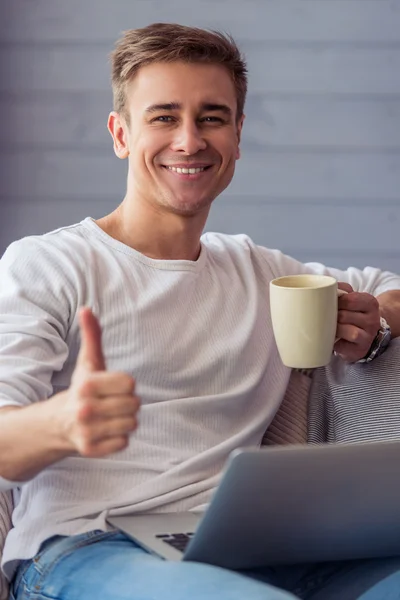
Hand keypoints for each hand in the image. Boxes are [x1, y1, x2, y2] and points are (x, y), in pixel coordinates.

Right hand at [56, 307, 139, 457]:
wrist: (60, 422)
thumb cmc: (83, 387)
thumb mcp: (89, 361)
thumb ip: (92, 335)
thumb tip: (87, 309)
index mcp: (87, 385)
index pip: (131, 384)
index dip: (125, 384)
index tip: (112, 386)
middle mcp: (85, 409)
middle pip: (134, 405)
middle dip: (127, 402)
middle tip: (110, 402)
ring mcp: (87, 431)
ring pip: (131, 424)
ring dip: (124, 420)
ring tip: (108, 416)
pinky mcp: (91, 450)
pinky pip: (124, 443)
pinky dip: (118, 437)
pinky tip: (105, 430)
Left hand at [334, 283, 380, 362]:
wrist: (365, 333)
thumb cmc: (352, 312)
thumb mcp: (351, 297)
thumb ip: (341, 289)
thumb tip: (323, 288)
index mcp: (370, 303)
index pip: (350, 299)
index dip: (336, 302)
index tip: (329, 304)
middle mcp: (372, 320)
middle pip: (344, 315)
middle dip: (331, 316)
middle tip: (326, 316)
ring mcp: (368, 337)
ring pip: (347, 330)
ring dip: (333, 328)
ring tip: (329, 327)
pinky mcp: (359, 350)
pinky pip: (343, 346)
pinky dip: (334, 342)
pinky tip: (332, 338)